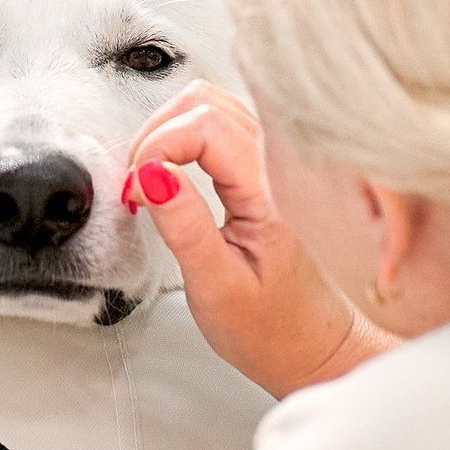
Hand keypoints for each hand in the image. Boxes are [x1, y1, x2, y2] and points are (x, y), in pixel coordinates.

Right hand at [125, 81, 394, 398]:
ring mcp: (272, 162)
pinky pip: (219, 126)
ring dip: (167, 133)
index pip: (206, 126)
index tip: (136, 192)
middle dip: (156, 134)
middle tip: (138, 188)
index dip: (157, 147)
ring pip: (211, 106)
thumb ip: (184, 227)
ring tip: (150, 184)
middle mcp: (276, 166)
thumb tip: (150, 174)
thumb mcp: (217, 287)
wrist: (314, 348)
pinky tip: (171, 177)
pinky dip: (183, 138)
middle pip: (204, 102)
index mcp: (270, 192)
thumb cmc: (272, 329)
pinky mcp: (263, 170)